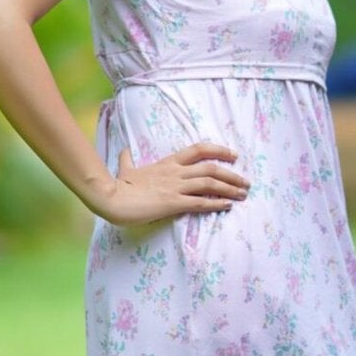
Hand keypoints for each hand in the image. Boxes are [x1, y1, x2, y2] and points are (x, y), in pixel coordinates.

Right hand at [96, 142, 249, 224]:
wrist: (110, 197)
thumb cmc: (118, 185)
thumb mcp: (125, 168)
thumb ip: (127, 160)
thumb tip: (124, 150)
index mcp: (168, 163)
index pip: (198, 149)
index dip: (219, 150)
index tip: (233, 155)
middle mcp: (175, 172)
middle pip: (211, 168)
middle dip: (232, 174)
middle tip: (246, 182)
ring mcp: (175, 187)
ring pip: (210, 184)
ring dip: (230, 189)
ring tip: (243, 194)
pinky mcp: (172, 203)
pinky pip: (200, 202)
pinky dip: (217, 203)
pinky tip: (228, 205)